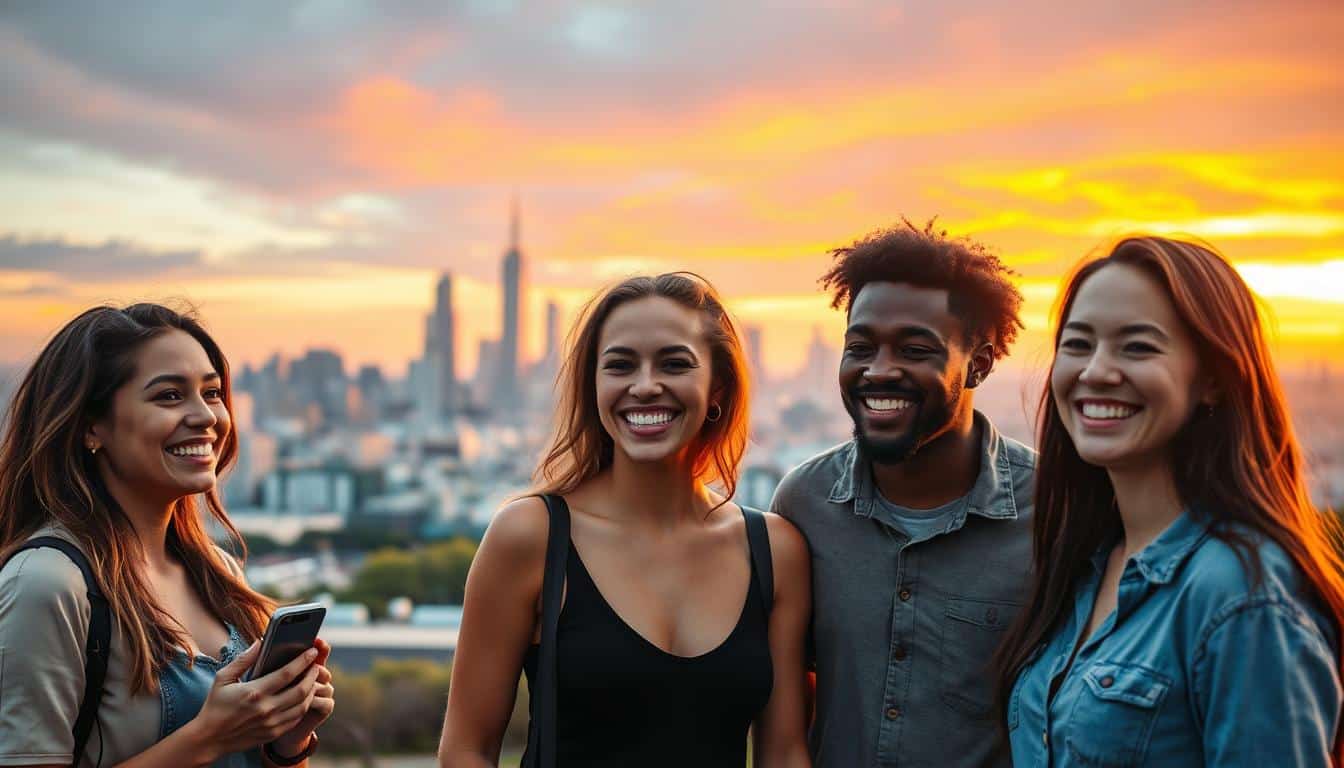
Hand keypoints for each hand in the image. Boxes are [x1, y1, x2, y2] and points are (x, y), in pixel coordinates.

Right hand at [186, 640, 321, 758]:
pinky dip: (304, 706)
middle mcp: (266, 709)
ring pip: (303, 705)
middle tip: (316, 665)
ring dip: (312, 690)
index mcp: (254, 692)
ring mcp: (271, 723)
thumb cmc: (215, 705)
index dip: (303, 660)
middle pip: (301, 690)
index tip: (312, 651)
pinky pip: (296, 718)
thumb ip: (243, 659)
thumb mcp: (223, 678)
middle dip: (313, 675)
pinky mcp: (273, 733)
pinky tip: (304, 697)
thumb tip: (260, 641)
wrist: (209, 738)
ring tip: (312, 680)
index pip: (287, 673)